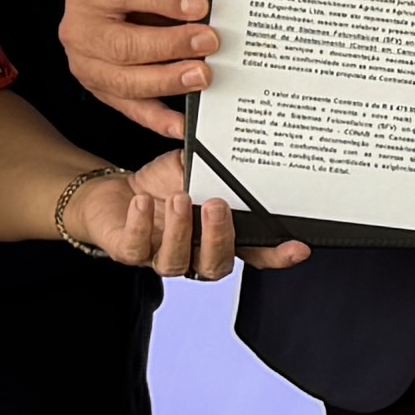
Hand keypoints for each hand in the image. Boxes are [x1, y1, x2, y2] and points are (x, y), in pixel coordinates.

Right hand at [64, 0, 219, 140]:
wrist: (94, 6)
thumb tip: (197, 7)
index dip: (164, 1)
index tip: (198, 6)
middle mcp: (80, 31)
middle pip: (123, 45)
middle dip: (170, 46)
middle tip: (207, 42)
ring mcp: (87, 66)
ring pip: (126, 82)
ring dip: (168, 81)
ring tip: (200, 75)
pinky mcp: (100, 91)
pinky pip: (131, 109)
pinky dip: (159, 119)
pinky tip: (181, 123)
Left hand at [66, 156, 308, 282]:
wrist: (116, 194)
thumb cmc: (162, 184)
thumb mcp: (193, 170)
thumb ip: (215, 169)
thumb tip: (235, 148)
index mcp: (218, 237)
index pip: (254, 253)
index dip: (276, 256)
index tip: (298, 248)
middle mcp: (194, 254)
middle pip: (215, 265)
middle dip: (218, 237)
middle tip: (216, 205)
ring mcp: (161, 257)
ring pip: (176, 261)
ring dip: (179, 230)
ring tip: (179, 198)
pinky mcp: (130, 253)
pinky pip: (136, 249)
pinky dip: (139, 225)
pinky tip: (141, 202)